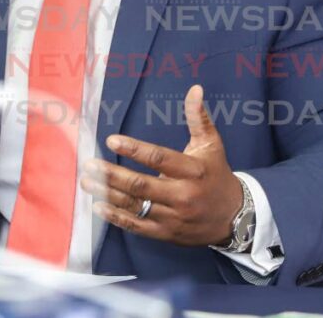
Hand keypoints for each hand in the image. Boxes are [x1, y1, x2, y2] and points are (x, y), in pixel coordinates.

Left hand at [80, 84, 241, 246]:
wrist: (235, 217)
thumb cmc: (217, 175)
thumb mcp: (211, 145)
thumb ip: (198, 117)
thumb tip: (195, 89)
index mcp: (193, 170)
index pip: (159, 158)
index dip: (134, 149)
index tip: (112, 140)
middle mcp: (183, 195)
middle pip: (141, 185)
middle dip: (112, 175)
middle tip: (89, 164)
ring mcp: (174, 217)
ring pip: (136, 205)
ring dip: (108, 194)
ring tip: (87, 182)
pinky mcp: (168, 233)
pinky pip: (138, 226)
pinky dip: (117, 217)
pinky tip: (99, 207)